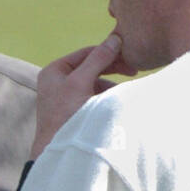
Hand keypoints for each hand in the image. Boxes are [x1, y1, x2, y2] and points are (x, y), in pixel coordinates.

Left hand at [31, 33, 133, 158]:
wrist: (58, 152)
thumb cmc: (65, 115)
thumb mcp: (80, 82)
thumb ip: (98, 60)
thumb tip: (115, 38)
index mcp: (54, 71)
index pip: (86, 53)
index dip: (108, 52)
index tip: (130, 56)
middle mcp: (58, 81)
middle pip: (91, 67)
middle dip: (113, 69)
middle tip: (135, 70)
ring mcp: (67, 97)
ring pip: (95, 83)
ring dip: (112, 85)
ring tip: (126, 91)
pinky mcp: (75, 111)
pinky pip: (95, 98)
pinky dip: (108, 98)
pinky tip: (119, 102)